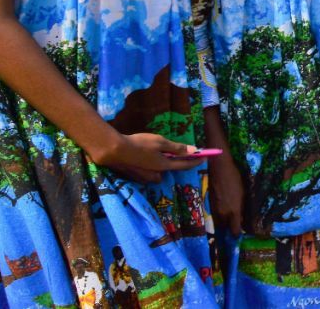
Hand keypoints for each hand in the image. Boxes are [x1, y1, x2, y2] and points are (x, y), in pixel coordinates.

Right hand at [89, 132, 204, 183]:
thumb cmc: (139, 144)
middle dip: (174, 161)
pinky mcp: (136, 176)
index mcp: (164, 166)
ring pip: (158, 170)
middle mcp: (156, 174)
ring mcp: (145, 176)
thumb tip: (194, 150)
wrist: (114, 151)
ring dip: (160, 162)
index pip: (184, 164)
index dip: (196, 160)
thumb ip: (177, 148)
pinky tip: (143, 155)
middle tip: (175, 150)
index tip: (206, 157)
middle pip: (170, 168)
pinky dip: (149, 163)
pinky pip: (148, 170)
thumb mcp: (160, 142)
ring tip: (154, 150)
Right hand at [207, 149, 245, 236]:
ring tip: (228, 221)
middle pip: (225, 230)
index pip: (235, 231)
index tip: (240, 235)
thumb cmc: (235, 179)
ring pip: (218, 224)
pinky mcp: (208, 206)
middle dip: (229, 230)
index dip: (237, 235)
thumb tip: (242, 220)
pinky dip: (218, 218)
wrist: (219, 169)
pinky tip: (222, 213)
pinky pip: (213, 216)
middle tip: (234, 227)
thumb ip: (241, 209)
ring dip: (223, 225)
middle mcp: (222, 214)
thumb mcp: (243, 194)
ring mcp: (214, 210)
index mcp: (233, 211)